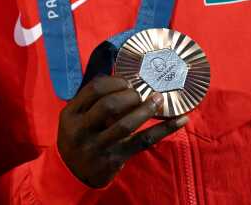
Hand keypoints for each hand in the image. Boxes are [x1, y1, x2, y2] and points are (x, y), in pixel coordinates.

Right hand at [57, 76, 188, 187]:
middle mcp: (82, 129)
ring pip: (126, 124)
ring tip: (158, 100)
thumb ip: (91, 100)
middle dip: (129, 95)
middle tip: (139, 93)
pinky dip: (164, 130)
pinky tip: (180, 120)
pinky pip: (142, 141)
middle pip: (109, 105)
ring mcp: (99, 146)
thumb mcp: (74, 117)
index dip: (114, 82)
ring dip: (146, 110)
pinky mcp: (115, 158)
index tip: (126, 82)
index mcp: (71, 114)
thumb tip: (120, 78)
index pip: (94, 89)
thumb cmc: (77, 136)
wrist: (73, 171)